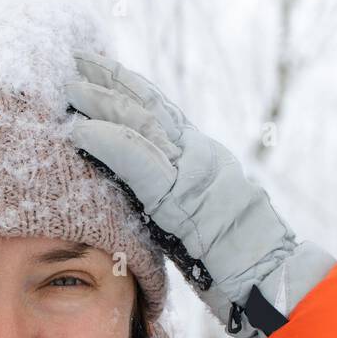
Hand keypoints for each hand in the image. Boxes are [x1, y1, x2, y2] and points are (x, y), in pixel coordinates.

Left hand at [65, 51, 334, 337]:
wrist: (267, 278)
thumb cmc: (236, 263)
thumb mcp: (202, 217)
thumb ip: (176, 197)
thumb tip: (145, 193)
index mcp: (203, 159)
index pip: (160, 113)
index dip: (129, 86)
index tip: (99, 66)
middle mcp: (199, 155)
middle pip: (148, 108)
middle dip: (110, 81)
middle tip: (75, 59)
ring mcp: (192, 172)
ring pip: (140, 125)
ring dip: (101, 103)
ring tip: (69, 86)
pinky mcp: (180, 196)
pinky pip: (138, 162)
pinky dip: (107, 142)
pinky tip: (80, 131)